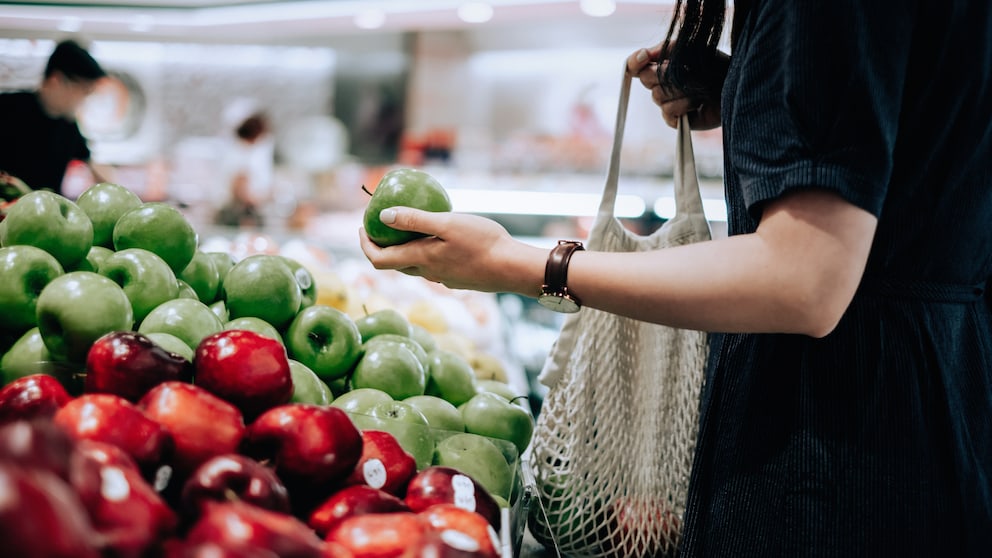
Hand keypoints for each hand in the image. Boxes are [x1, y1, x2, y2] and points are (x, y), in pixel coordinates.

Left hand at [359, 207, 544, 295]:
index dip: (365, 246)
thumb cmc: (482, 242)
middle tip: (380, 226)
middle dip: (381, 246)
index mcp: (420, 260)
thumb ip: (415, 220)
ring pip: (414, 266)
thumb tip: (383, 216)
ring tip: (408, 228)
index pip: (379, 260)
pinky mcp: (458, 278)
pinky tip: (438, 238)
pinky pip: (433, 266)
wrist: (512, 268)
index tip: (362, 228)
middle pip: (394, 264)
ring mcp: (443, 278)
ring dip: (403, 250)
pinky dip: (425, 252)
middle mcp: (428, 274)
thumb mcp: (447, 223)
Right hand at [626, 44, 721, 129]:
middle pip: (645, 79)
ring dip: (681, 90)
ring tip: (699, 88)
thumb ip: (665, 49)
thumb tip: (643, 54)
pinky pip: (668, 112)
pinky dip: (684, 105)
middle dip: (664, 74)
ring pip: (658, 96)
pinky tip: (698, 103)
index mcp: (661, 67)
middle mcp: (661, 85)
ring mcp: (667, 103)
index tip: (644, 57)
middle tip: (686, 72)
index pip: (636, 66)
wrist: (734, 84)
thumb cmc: (714, 65)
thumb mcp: (690, 49)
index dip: (635, 62)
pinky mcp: (675, 120)